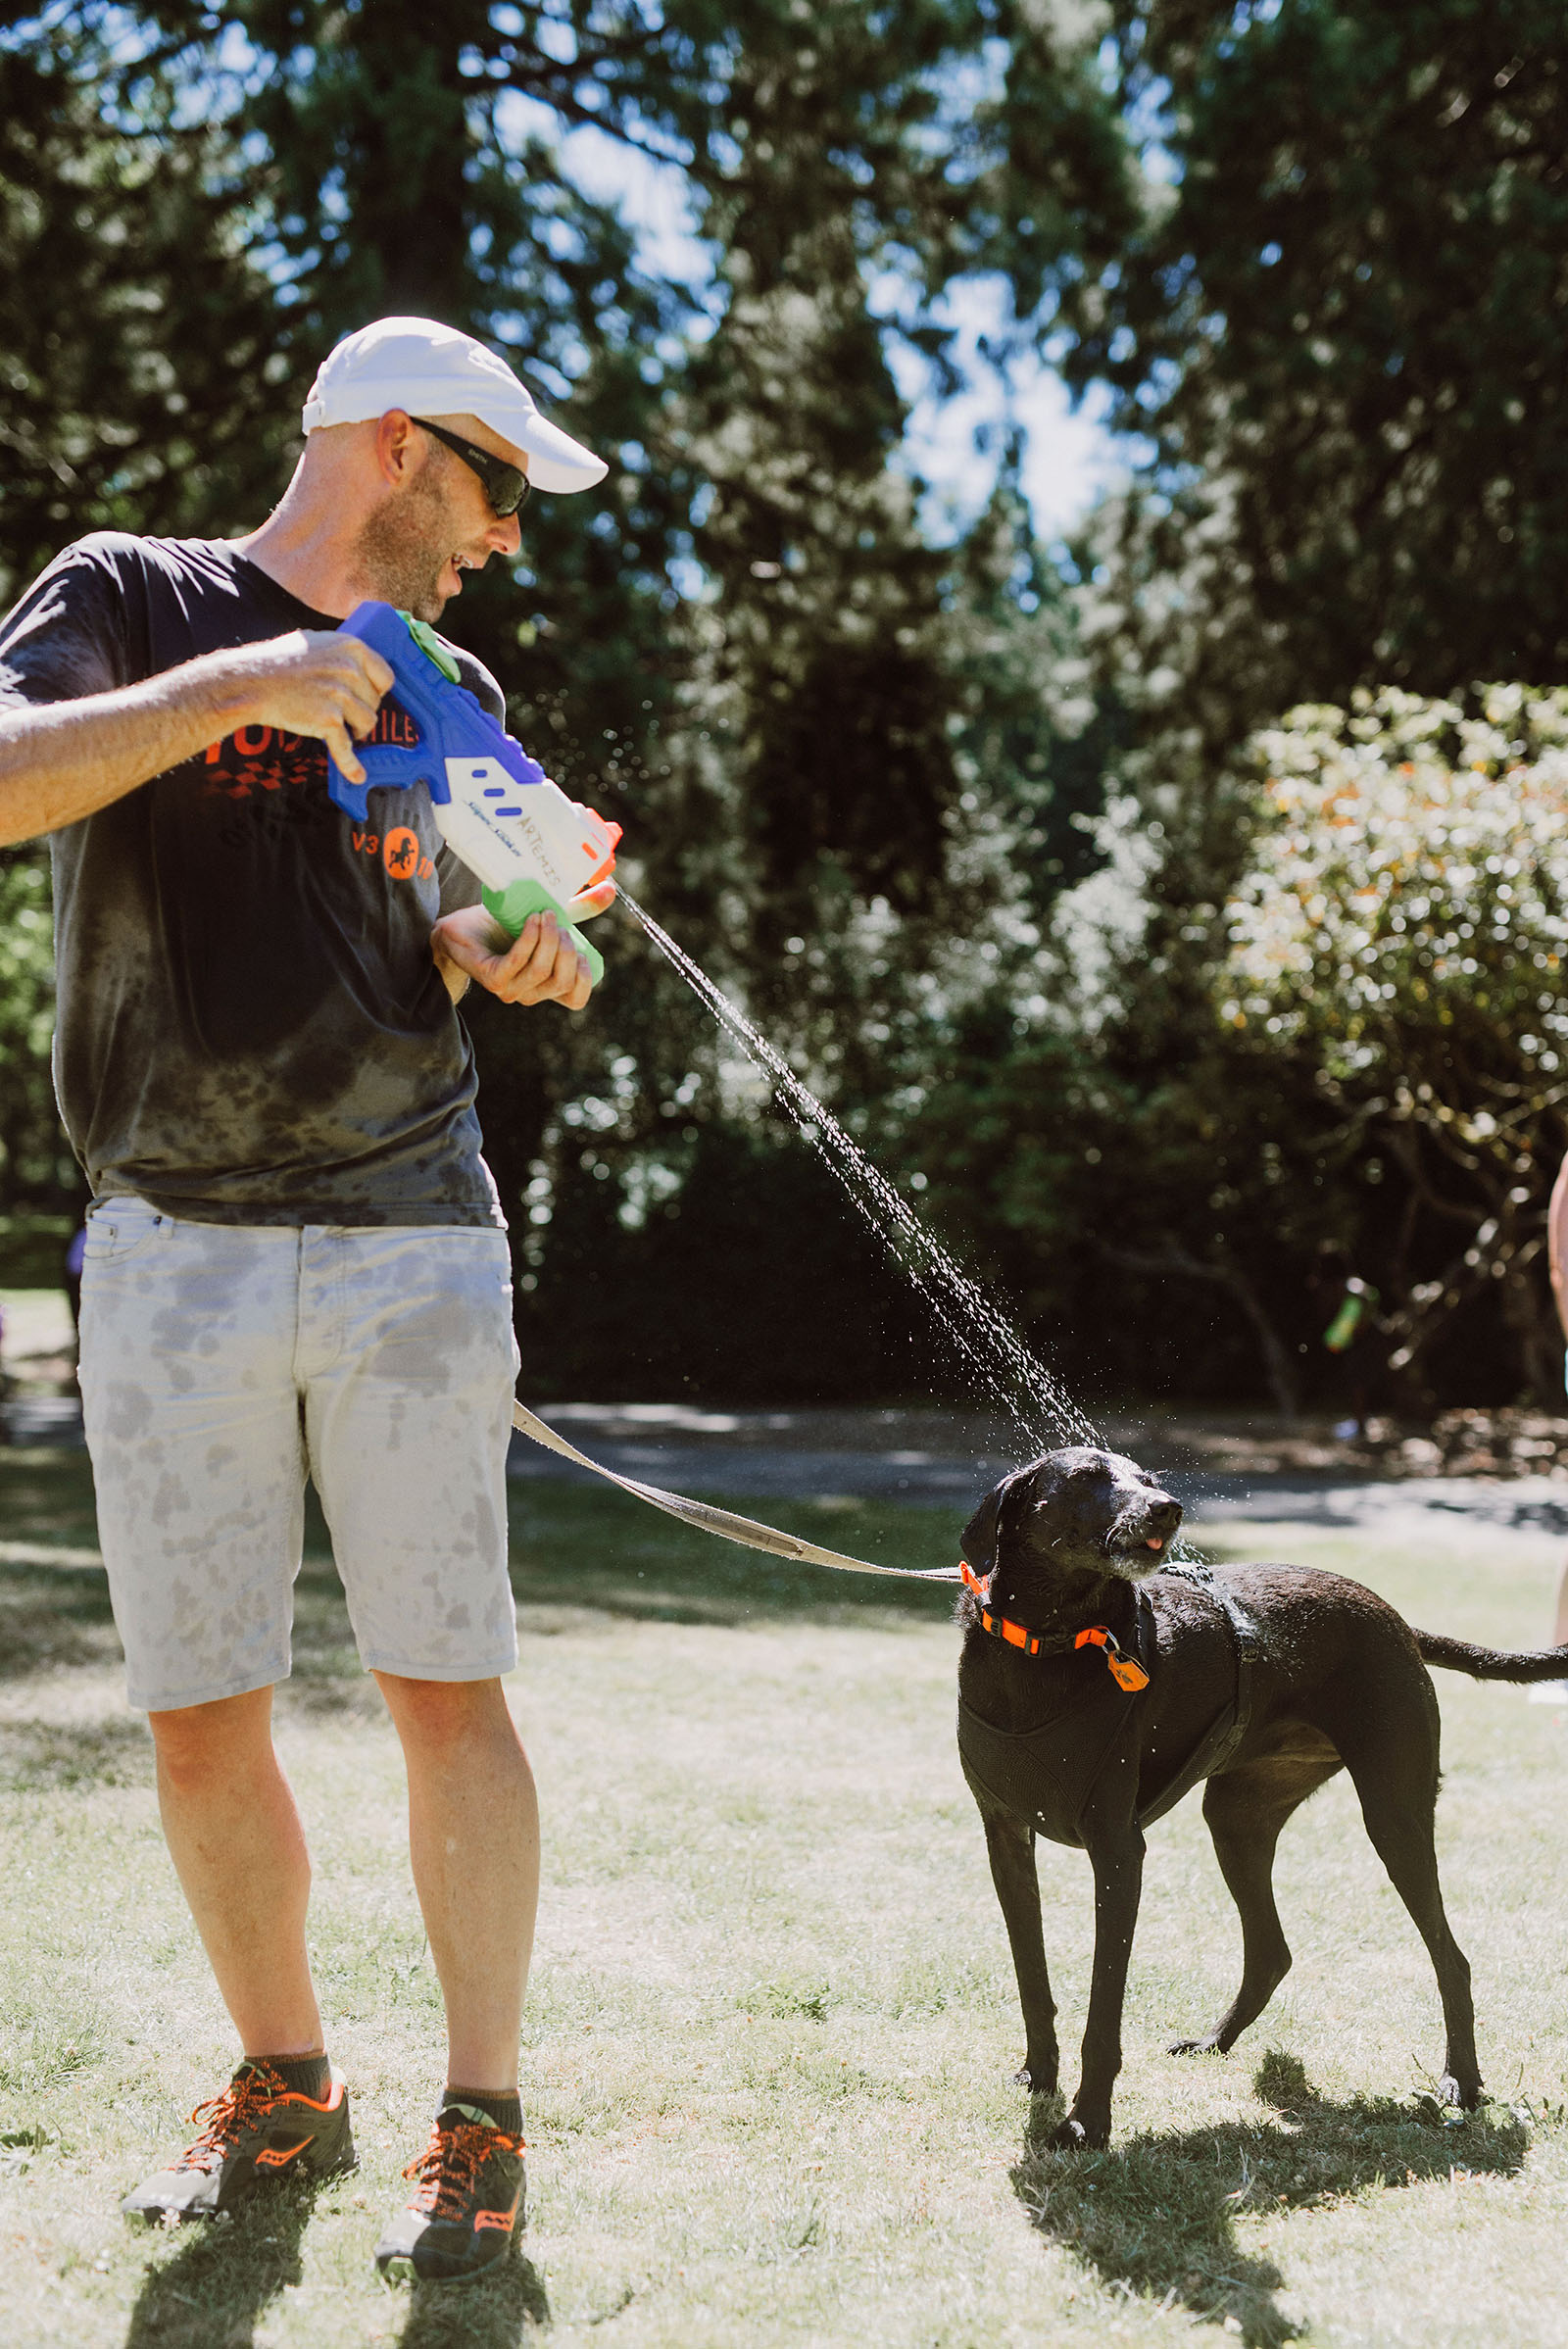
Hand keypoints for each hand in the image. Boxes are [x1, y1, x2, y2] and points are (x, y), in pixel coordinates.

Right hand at [212, 629, 394, 783]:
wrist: (250, 682)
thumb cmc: (277, 662)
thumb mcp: (315, 642)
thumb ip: (341, 653)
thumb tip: (361, 666)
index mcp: (351, 647)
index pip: (386, 676)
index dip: (377, 691)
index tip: (368, 698)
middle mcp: (350, 669)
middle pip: (375, 703)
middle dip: (360, 711)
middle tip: (339, 711)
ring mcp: (340, 694)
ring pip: (367, 724)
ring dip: (354, 730)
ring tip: (334, 726)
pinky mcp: (328, 719)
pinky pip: (347, 748)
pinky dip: (351, 764)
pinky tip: (356, 775)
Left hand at [431, 881, 614, 1010]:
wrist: (460, 928)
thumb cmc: (504, 925)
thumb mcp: (547, 918)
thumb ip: (577, 910)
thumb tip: (611, 889)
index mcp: (546, 985)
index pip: (576, 1000)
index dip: (584, 979)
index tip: (583, 952)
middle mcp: (531, 994)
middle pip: (562, 981)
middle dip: (566, 950)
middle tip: (557, 922)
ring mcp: (511, 990)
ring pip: (542, 971)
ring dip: (547, 939)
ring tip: (544, 914)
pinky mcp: (493, 980)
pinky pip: (519, 961)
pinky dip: (529, 938)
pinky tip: (531, 919)